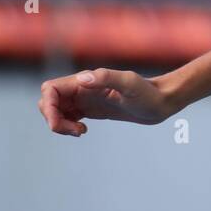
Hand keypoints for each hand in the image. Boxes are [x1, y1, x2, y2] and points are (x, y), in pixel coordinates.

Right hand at [38, 68, 171, 135]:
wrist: (161, 101)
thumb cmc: (148, 93)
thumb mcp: (130, 84)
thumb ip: (107, 78)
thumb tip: (82, 79)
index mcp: (86, 81)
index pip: (50, 90)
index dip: (48, 107)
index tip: (61, 125)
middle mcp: (83, 88)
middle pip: (49, 101)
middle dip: (52, 118)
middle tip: (75, 130)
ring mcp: (86, 98)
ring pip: (56, 110)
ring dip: (59, 124)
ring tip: (80, 131)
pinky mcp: (91, 109)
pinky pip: (67, 116)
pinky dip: (67, 126)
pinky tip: (83, 131)